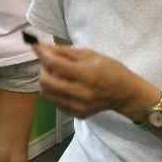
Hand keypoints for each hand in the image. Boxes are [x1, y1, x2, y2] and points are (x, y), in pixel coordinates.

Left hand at [33, 43, 157, 121]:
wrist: (126, 94)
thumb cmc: (110, 69)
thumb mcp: (90, 54)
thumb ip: (64, 52)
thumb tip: (41, 47)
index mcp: (87, 75)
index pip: (54, 65)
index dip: (42, 54)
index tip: (36, 46)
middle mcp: (82, 93)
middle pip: (46, 82)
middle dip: (43, 69)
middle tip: (50, 64)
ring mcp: (79, 106)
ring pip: (47, 94)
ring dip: (47, 81)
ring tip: (58, 75)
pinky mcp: (78, 114)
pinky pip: (55, 102)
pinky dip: (55, 92)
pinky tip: (65, 86)